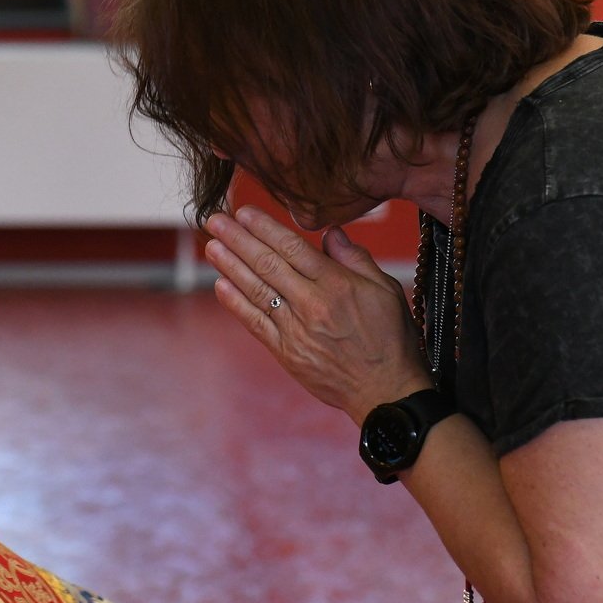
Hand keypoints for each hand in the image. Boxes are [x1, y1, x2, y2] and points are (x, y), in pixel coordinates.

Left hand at [204, 206, 431, 422]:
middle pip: (268, 264)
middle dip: (238, 239)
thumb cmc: (390, 338)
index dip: (265, 228)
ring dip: (230, 266)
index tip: (244, 212)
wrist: (385, 390)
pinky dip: (236, 304)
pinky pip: (256, 323)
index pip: (293, 247)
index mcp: (337, 285)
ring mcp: (296, 330)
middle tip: (215, 220)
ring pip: (256, 291)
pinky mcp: (287, 353)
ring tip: (212, 246)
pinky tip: (221, 285)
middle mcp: (312, 305)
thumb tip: (330, 232)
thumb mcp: (385, 289)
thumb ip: (356, 258)